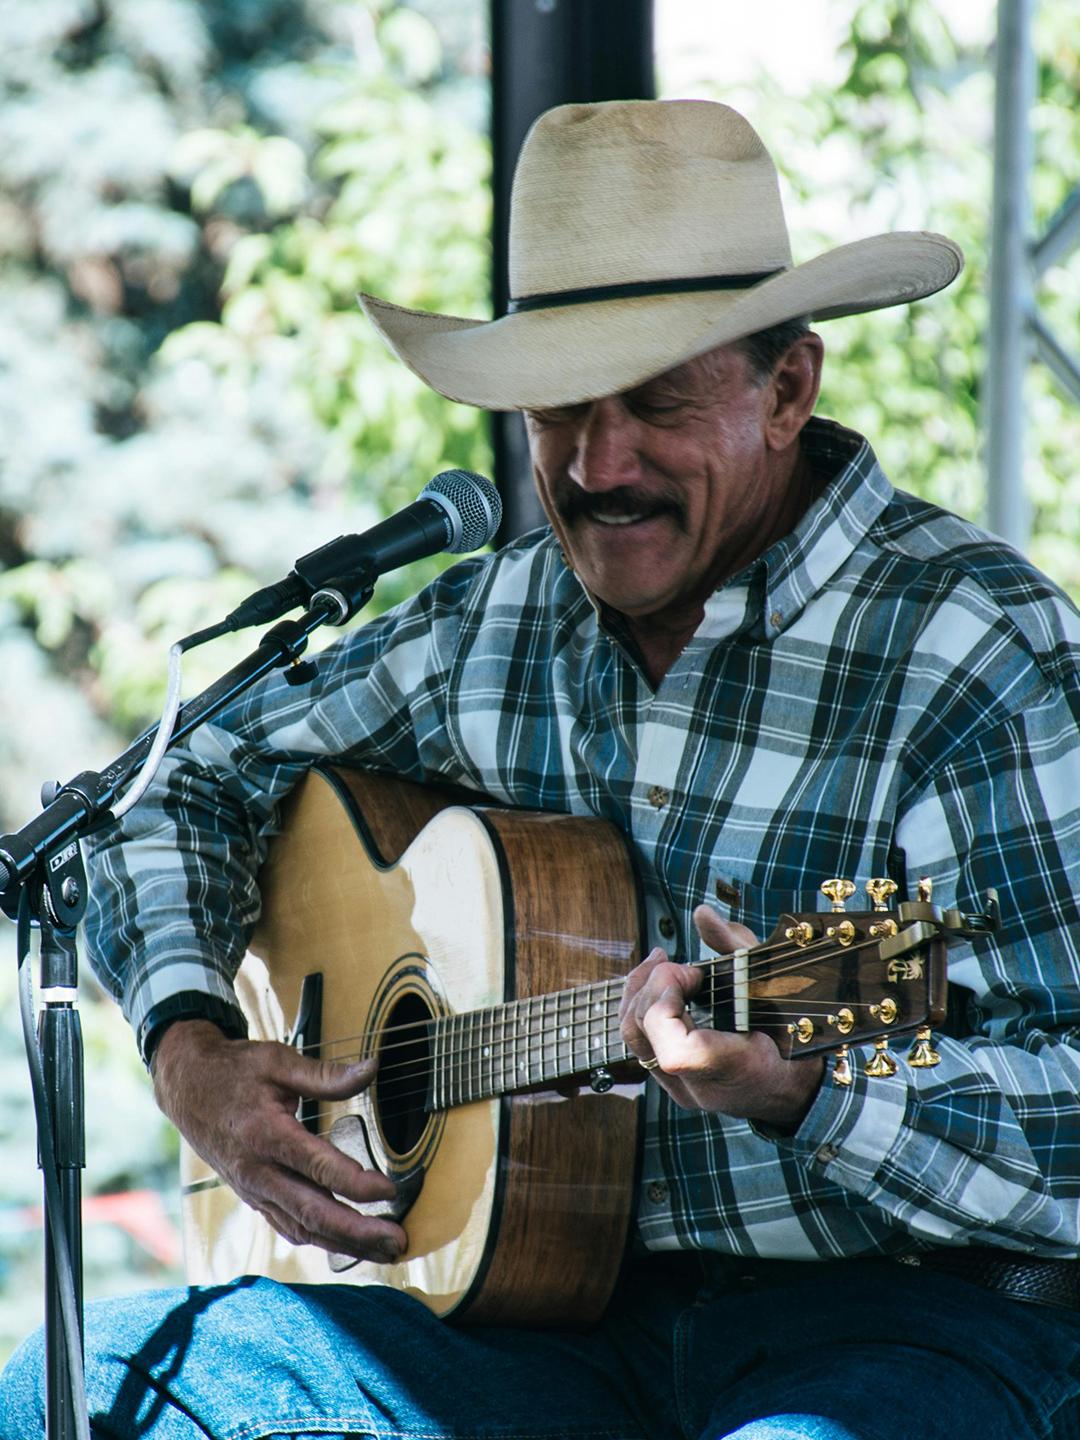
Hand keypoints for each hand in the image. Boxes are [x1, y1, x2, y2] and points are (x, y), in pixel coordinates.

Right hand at [153, 1020, 406, 1261]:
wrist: (187, 1088)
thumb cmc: (235, 1071)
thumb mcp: (278, 1061)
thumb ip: (326, 1074)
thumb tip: (372, 1069)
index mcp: (267, 1135)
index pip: (318, 1167)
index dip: (357, 1183)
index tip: (391, 1189)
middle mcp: (259, 1172)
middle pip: (313, 1212)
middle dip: (358, 1232)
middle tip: (398, 1241)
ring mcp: (254, 1190)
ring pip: (303, 1228)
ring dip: (346, 1244)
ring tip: (385, 1250)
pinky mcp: (254, 1197)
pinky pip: (289, 1226)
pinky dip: (320, 1240)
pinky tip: (348, 1245)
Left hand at [619, 905, 823, 1127]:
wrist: (796, 1084)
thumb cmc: (797, 1033)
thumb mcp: (777, 983)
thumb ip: (736, 948)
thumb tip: (701, 914)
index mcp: (735, 1070)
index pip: (675, 1052)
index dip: (667, 1002)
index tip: (694, 973)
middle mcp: (701, 1088)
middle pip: (643, 1033)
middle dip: (653, 983)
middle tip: (683, 965)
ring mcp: (682, 1089)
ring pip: (633, 1036)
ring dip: (641, 989)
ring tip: (663, 963)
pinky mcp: (671, 1081)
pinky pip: (641, 1040)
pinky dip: (644, 1004)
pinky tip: (661, 983)